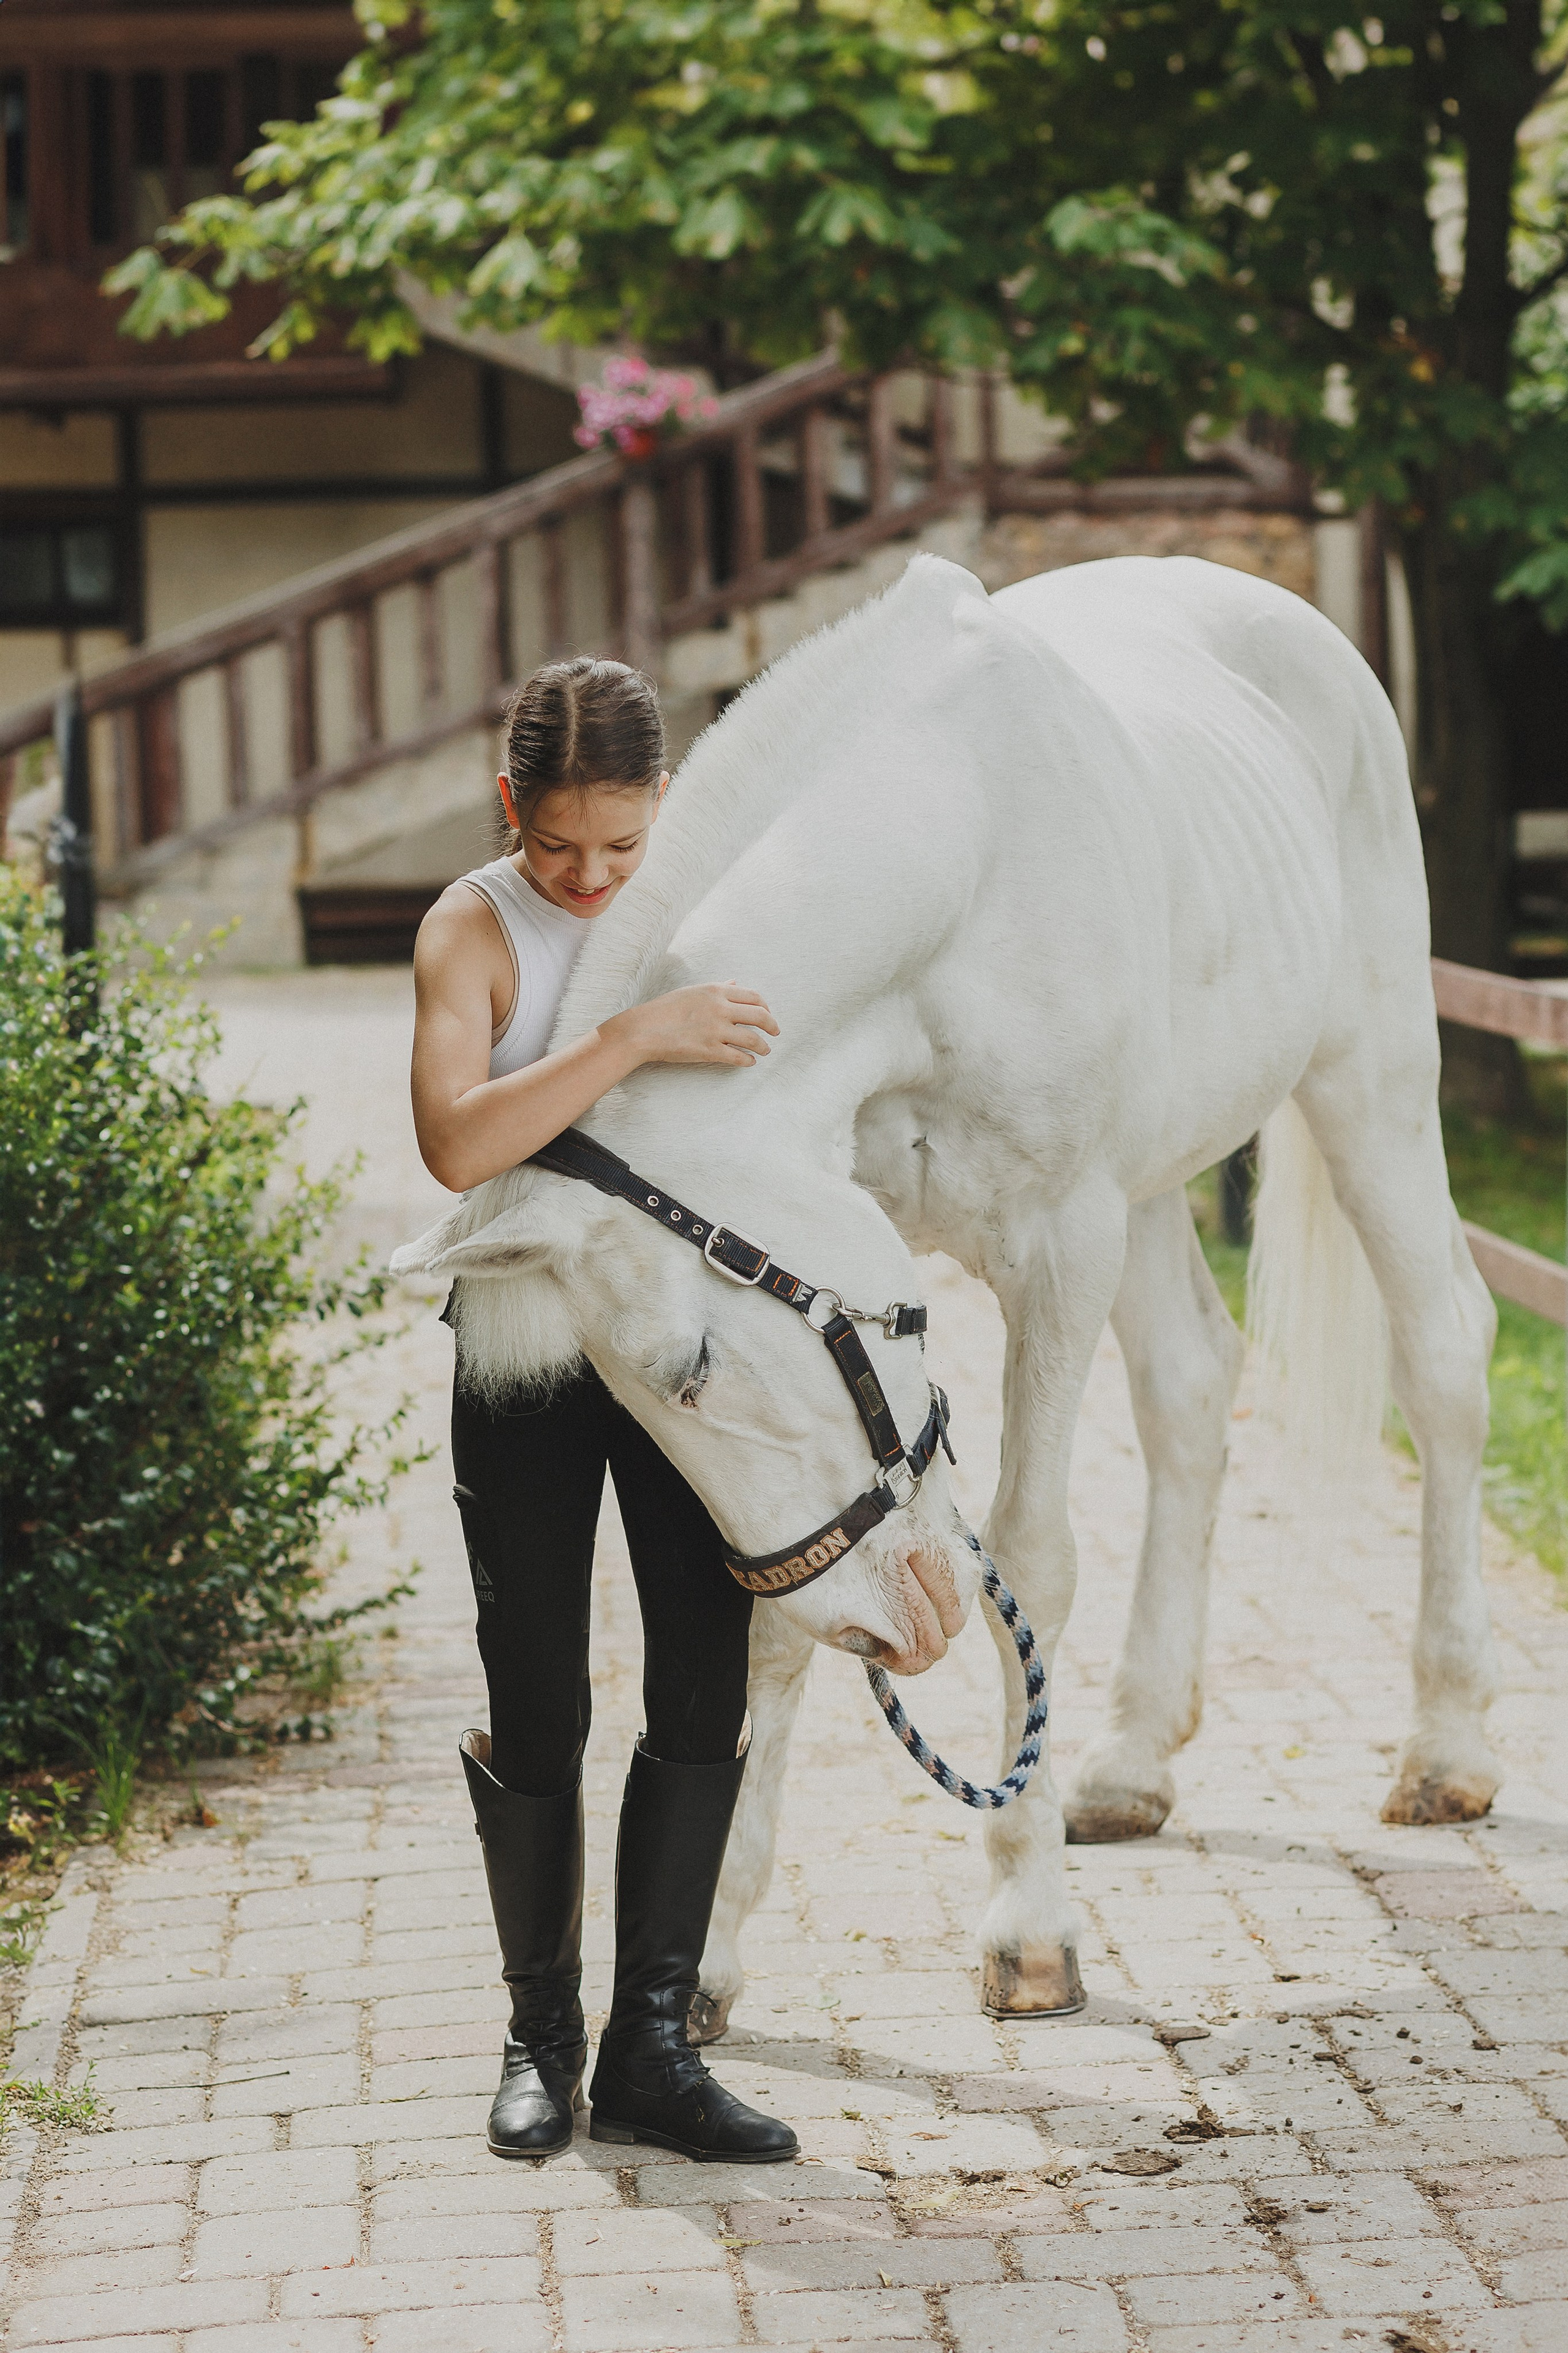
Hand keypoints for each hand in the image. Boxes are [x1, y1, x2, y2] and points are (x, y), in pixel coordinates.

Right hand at [610, 983, 779, 1068]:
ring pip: (753, 1039)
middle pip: (760, 1016)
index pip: (753, 996)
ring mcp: (716, 1030)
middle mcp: (720, 1008)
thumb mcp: (692, 991)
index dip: (765, 1006)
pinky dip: (748, 1061)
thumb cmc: (664, 1010)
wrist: (643, 1030)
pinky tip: (749, 1062)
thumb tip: (734, 982)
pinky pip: (739, 1057)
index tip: (767, 1014)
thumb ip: (717, 988)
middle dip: (772, 1026)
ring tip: (765, 1051)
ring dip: (763, 1046)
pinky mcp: (710, 1051)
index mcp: (716, 991)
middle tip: (775, 1033)